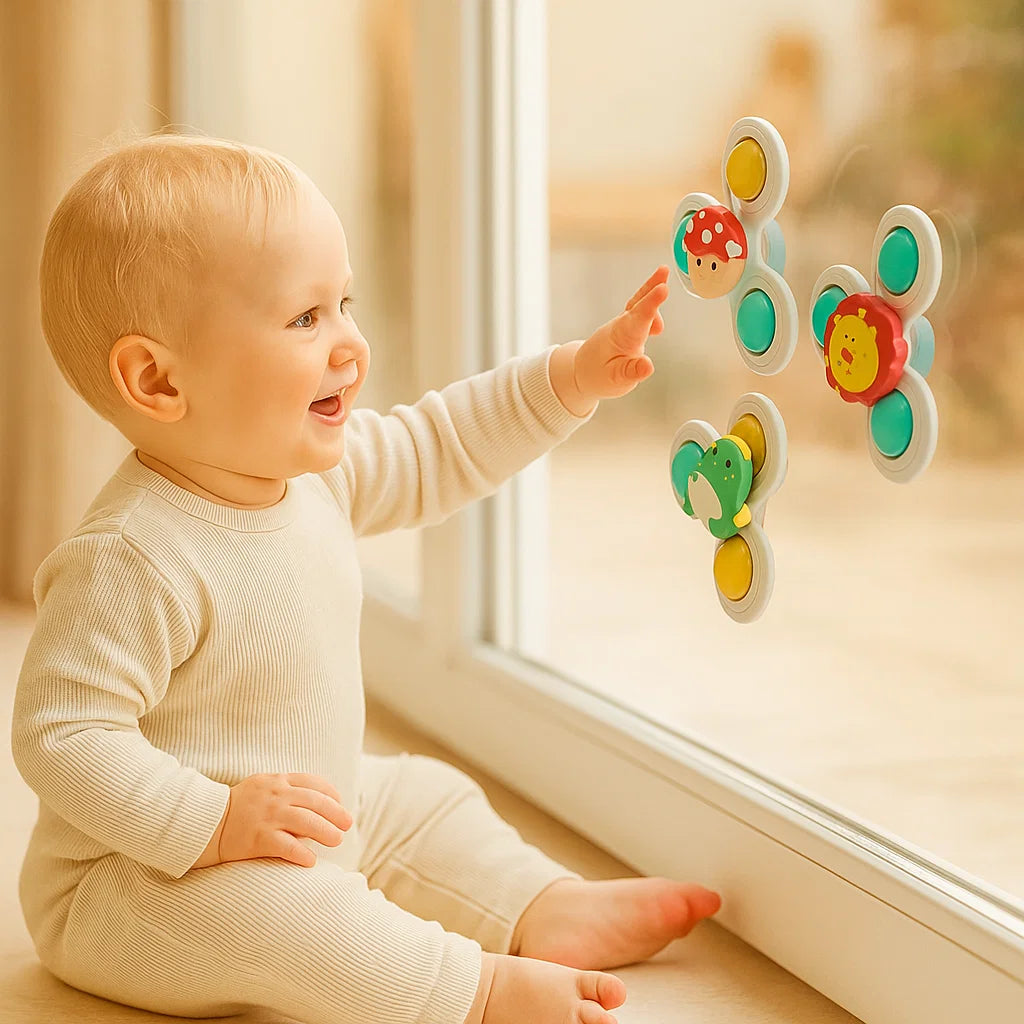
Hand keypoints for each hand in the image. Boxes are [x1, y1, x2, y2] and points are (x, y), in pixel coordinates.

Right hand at [192, 772, 352, 869]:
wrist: (204, 823)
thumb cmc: (237, 808)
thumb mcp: (262, 788)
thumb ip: (285, 792)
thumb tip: (315, 809)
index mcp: (277, 781)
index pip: (312, 782)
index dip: (330, 793)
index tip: (339, 804)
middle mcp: (274, 796)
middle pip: (315, 802)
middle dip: (335, 813)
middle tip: (348, 824)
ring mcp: (266, 816)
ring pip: (306, 821)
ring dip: (326, 831)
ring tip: (337, 840)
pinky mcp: (257, 838)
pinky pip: (286, 845)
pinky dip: (302, 853)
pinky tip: (311, 861)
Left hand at [550, 265, 669, 416]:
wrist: (584, 371)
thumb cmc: (599, 375)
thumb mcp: (615, 380)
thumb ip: (631, 372)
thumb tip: (648, 367)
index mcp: (620, 338)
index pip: (638, 319)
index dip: (651, 304)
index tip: (662, 290)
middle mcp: (622, 327)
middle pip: (637, 306)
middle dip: (651, 290)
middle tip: (663, 273)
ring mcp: (625, 324)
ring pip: (638, 303)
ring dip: (650, 288)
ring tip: (663, 272)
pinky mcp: (629, 325)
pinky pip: (639, 308)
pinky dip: (649, 298)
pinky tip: (661, 290)